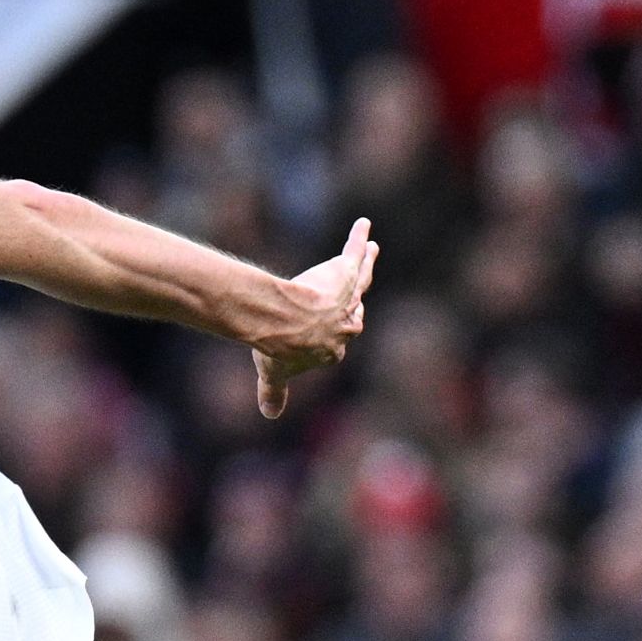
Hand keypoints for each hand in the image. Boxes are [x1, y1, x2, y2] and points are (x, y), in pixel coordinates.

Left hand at [250, 219, 378, 418]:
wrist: (281, 320)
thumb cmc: (278, 347)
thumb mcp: (274, 374)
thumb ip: (273, 393)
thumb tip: (269, 415)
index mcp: (335, 347)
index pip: (337, 338)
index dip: (330, 333)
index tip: (323, 329)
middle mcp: (348, 322)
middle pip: (354, 307)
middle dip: (355, 298)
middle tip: (358, 287)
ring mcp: (348, 296)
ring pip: (360, 279)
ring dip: (366, 264)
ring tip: (372, 250)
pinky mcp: (344, 273)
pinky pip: (355, 253)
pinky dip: (359, 239)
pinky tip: (362, 225)